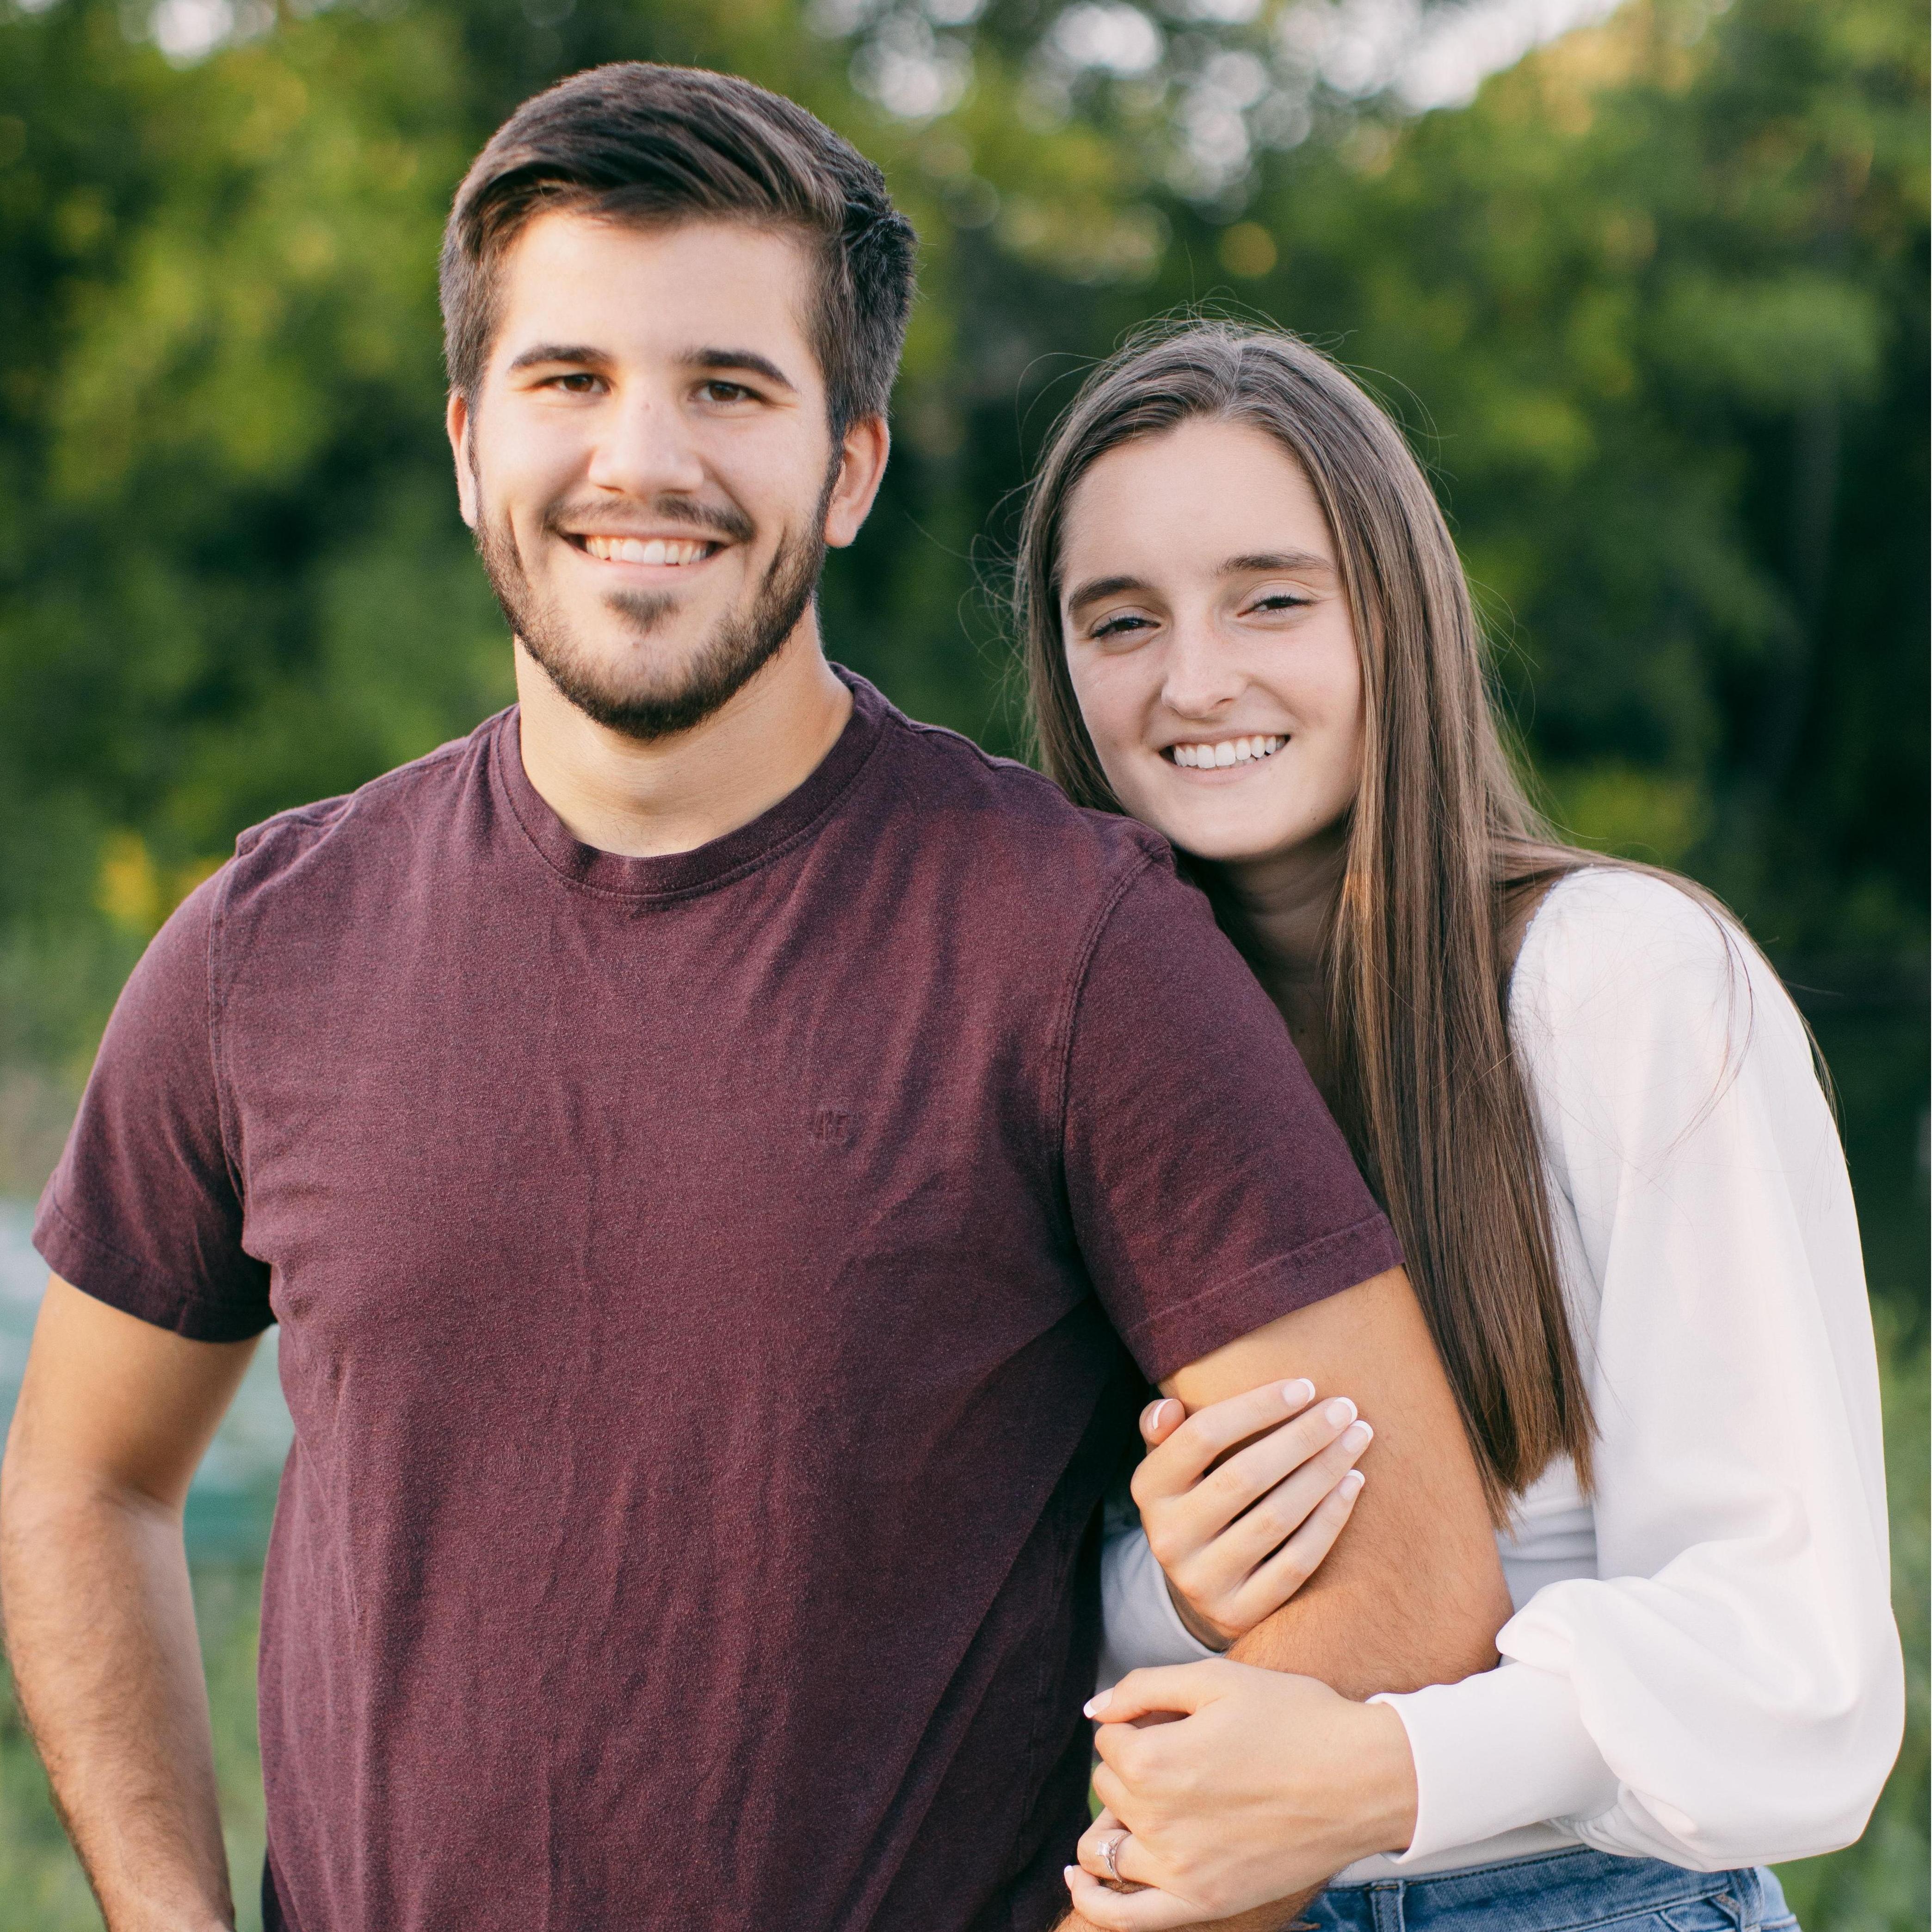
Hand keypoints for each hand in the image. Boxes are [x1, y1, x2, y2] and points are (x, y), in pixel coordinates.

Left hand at [1064, 1661, 1417, 1928]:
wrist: (1363, 1780)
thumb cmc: (1295, 1719)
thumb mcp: (1217, 1679)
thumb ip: (1143, 1687)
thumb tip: (1095, 1710)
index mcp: (1156, 1760)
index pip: (1108, 1740)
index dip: (1135, 1723)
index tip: (1171, 1720)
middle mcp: (1158, 1819)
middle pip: (1107, 1788)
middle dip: (1129, 1765)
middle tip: (1180, 1753)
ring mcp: (1179, 1870)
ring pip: (1105, 1846)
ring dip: (1112, 1822)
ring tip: (1138, 1807)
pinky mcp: (1204, 1903)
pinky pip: (1126, 1917)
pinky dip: (1095, 1900)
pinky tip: (1080, 1878)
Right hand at [1134, 1380, 1370, 1648]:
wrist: (1200, 1588)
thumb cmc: (1198, 1500)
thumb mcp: (1172, 1466)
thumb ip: (1169, 1432)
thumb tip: (1167, 1407)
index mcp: (1149, 1489)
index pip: (1202, 1436)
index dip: (1256, 1407)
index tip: (1305, 1386)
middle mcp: (1168, 1536)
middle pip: (1244, 1475)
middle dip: (1302, 1436)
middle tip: (1346, 1408)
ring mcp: (1202, 1580)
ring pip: (1276, 1518)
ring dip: (1324, 1472)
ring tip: (1358, 1438)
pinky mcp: (1239, 1612)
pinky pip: (1296, 1562)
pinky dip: (1330, 1520)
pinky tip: (1354, 1485)